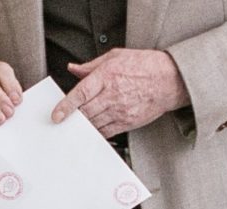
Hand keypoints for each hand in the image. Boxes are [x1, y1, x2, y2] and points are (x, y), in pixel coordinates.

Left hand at [52, 48, 190, 138]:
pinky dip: (95, 133)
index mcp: (107, 76)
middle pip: (85, 112)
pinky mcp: (127, 122)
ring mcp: (120, 111)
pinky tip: (89, 131)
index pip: (81, 94)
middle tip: (62, 121)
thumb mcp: (116, 57)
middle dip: (71, 118)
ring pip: (93, 124)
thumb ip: (91, 66)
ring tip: (74, 126)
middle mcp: (112, 95)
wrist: (170, 80)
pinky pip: (105, 132)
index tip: (56, 115)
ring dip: (81, 127)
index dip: (66, 106)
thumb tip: (73, 69)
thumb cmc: (144, 66)